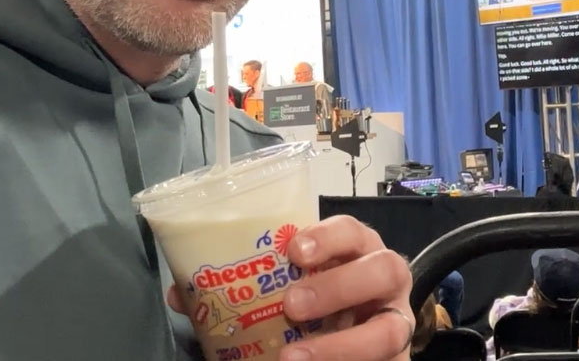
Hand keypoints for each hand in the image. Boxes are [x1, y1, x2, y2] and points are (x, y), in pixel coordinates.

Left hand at [164, 215, 412, 360]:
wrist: (352, 343)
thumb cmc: (316, 301)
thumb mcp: (286, 284)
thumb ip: (244, 286)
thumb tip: (182, 293)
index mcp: (355, 250)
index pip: (352, 230)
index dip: (328, 237)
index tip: (294, 249)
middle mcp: (384, 279)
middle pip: (383, 269)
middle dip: (337, 285)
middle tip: (292, 304)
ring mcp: (395, 323)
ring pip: (389, 329)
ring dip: (341, 344)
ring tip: (295, 356)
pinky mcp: (396, 359)